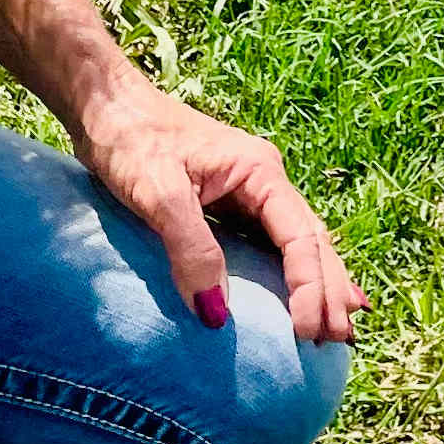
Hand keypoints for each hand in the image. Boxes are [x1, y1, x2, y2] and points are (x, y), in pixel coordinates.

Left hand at [78, 72, 366, 346]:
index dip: (311, 288)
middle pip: (311, 240)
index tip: (309, 332)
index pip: (301, 238)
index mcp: (260, 172)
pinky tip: (298, 293)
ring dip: (317, 282)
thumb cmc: (129, 139)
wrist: (103, 103)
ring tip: (338, 324)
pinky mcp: (225, 202)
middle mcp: (264, 180)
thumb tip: (216, 314)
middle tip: (341, 340)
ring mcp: (247, 190)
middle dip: (330, 289)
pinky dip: (289, 271)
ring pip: (296, 242)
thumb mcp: (158, 194)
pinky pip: (268, 242)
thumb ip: (191, 249)